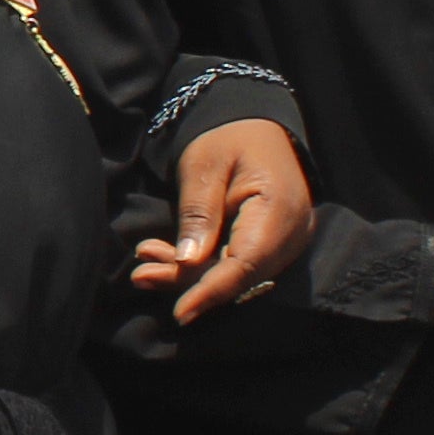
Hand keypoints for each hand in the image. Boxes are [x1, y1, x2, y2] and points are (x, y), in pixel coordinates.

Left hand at [129, 119, 310, 322]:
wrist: (253, 122)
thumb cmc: (228, 136)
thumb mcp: (205, 165)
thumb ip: (199, 214)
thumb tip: (187, 263)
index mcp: (279, 208)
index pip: (246, 264)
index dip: (211, 290)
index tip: (181, 312)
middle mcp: (292, 232)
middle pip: (240, 274)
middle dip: (190, 281)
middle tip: (141, 274)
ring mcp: (286, 240)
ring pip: (236, 273)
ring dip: (190, 273)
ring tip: (146, 263)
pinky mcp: (272, 243)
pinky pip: (238, 263)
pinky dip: (203, 264)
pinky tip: (166, 257)